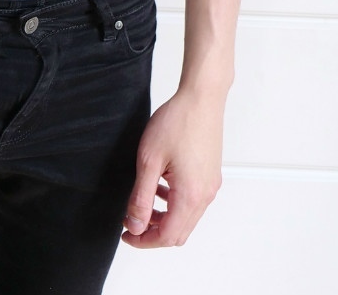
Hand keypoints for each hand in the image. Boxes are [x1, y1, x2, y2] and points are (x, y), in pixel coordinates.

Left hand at [121, 89, 223, 247]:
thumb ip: (141, 197)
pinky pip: (193, 201)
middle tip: (132, 221)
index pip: (167, 237)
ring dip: (164, 217)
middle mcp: (205, 195)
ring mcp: (210, 185)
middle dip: (153, 232)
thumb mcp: (149, 160)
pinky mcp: (211, 175)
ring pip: (186, 218)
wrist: (201, 97)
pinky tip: (161, 185)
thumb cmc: (177, 121)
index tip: (126, 233)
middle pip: (179, 233)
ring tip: (143, 201)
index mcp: (190, 195)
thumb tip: (135, 225)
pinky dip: (175, 203)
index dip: (143, 240)